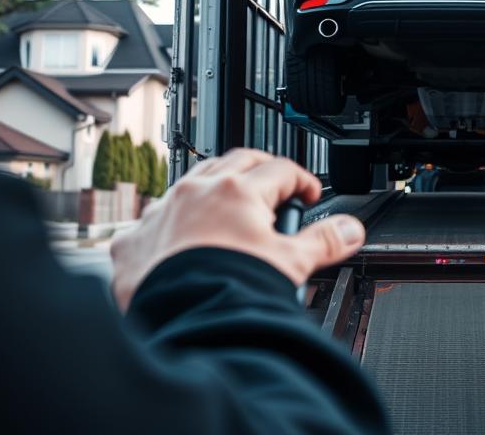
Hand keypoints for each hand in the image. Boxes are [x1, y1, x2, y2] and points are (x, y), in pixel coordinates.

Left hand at [110, 149, 365, 310]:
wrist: (178, 323)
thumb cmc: (229, 292)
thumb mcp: (290, 264)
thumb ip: (324, 242)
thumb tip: (350, 230)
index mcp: (238, 192)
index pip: (281, 170)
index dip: (302, 181)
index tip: (309, 195)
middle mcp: (197, 192)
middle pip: (237, 161)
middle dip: (261, 169)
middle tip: (276, 186)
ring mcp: (163, 211)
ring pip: (193, 181)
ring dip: (215, 187)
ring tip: (231, 205)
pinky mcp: (135, 238)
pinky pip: (156, 217)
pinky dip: (174, 222)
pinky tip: (182, 239)